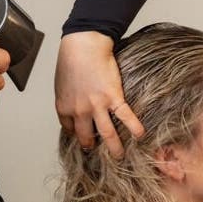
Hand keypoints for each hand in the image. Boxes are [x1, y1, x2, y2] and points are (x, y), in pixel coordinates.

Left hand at [54, 31, 144, 157]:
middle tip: (99, 152)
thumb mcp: (61, 83)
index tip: (82, 137)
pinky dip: (135, 128)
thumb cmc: (70, 60)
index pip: (69, 130)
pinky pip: (126, 117)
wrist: (84, 45)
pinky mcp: (114, 97)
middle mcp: (80, 111)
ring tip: (120, 156)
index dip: (76, 135)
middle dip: (92, 146)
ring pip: (107, 134)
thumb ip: (67, 98)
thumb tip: (73, 106)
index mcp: (64, 107)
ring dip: (114, 148)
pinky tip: (141, 136)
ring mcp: (97, 106)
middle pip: (86, 137)